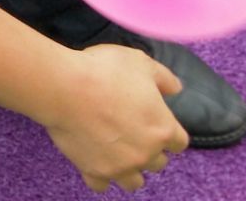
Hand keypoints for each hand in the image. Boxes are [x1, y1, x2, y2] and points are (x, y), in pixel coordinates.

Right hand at [45, 42, 187, 192]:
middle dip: (149, 148)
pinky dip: (100, 175)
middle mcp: (146, 154)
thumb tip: (177, 89)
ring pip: (134, 182)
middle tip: (131, 130)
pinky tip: (94, 159)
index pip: (179, 141)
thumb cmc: (105, 71)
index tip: (154, 119)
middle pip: (158, 163)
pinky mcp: (95, 172)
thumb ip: (164, 78)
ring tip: (116, 151)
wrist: (66, 88)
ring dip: (129, 168)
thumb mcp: (139, 61)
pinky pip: (102, 185)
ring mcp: (121, 167)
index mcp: (162, 128)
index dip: (168, 130)